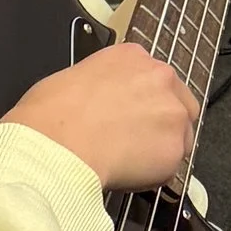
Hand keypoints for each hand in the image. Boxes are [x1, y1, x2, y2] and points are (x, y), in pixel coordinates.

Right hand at [6, 39, 200, 194]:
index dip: (144, 102)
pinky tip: (126, 172)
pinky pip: (171, 165)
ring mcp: (172, 112)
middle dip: (164, 122)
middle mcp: (160, 77)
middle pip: (179, 103)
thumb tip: (103, 103)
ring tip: (127, 161)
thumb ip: (104, 85)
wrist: (55, 145)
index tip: (132, 116)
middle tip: (137, 141)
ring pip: (181, 136)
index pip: (154, 78)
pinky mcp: (174, 147)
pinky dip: (154, 174)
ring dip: (161, 149)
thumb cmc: (50, 115)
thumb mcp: (74, 77)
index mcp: (133, 56)